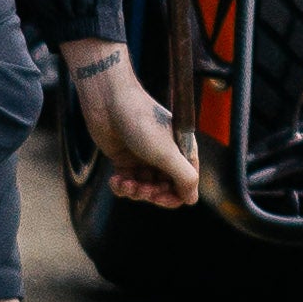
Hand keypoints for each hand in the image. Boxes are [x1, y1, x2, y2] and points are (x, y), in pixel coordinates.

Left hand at [56, 30, 197, 203]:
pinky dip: (121, 186)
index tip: (157, 197)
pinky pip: (128, 182)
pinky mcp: (126, 159)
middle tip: (139, 188)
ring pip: (144, 189)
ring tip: (124, 184)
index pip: (185, 185)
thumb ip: (184, 177)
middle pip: (164, 190)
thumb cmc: (142, 122)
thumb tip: (193, 199)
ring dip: (134, 191)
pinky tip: (115, 181)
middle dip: (150, 194)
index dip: (172, 196)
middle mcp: (166, 156)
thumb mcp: (167, 153)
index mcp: (182, 152)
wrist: (109, 102)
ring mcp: (145, 158)